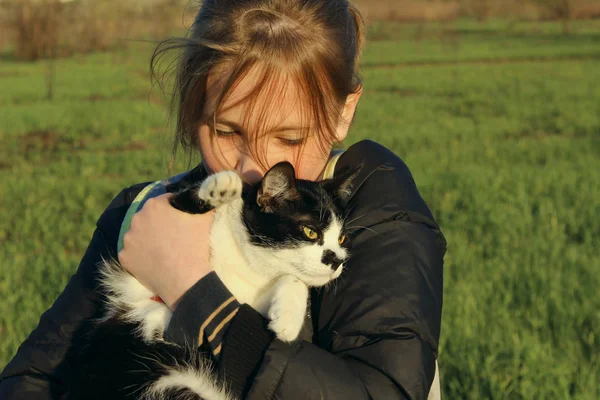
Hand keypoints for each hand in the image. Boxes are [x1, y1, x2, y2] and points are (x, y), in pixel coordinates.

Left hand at [118, 193, 213, 309]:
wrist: (185, 280)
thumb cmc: (195, 246)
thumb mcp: (205, 217)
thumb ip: (202, 201)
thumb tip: (205, 194)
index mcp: (154, 204)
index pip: (165, 201)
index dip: (175, 209)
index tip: (182, 220)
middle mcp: (136, 218)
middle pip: (150, 217)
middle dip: (159, 223)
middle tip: (173, 236)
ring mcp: (128, 238)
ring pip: (139, 234)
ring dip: (148, 239)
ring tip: (163, 250)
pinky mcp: (124, 256)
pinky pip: (133, 252)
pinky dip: (142, 255)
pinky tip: (154, 261)